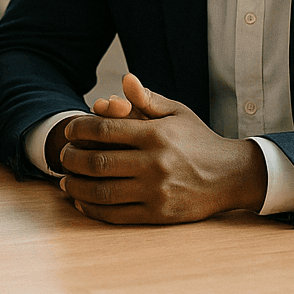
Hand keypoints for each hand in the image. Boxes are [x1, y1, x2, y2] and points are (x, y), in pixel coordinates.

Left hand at [56, 73, 267, 223]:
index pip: (104, 130)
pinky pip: (117, 214)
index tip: (69, 131)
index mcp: (155, 134)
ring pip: (103, 191)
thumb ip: (147, 99)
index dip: (79, 129)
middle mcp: (154, 163)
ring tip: (65, 180)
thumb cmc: (198, 140)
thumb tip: (125, 79)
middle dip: (72, 159)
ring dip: (76, 186)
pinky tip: (81, 201)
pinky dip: (93, 209)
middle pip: (98, 162)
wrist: (231, 176)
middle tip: (62, 156)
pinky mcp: (159, 214)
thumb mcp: (177, 113)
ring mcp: (156, 191)